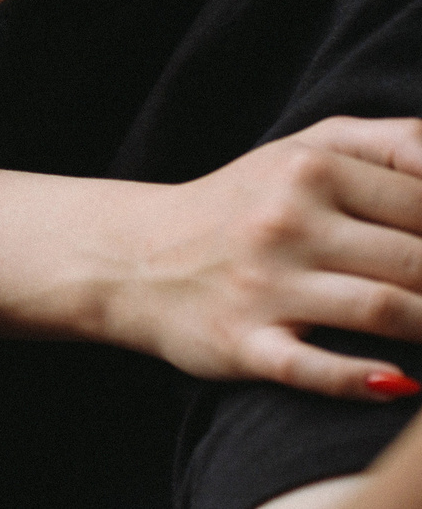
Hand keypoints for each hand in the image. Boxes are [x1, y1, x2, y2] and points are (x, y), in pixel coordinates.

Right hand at [95, 117, 421, 400]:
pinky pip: (316, 368)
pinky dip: (366, 380)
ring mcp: (263, 285)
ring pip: (385, 309)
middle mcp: (284, 221)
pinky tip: (400, 383)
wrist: (132, 256)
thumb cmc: (241, 204)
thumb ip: (392, 142)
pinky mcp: (242, 341)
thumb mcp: (304, 149)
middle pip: (417, 259)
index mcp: (307, 167)